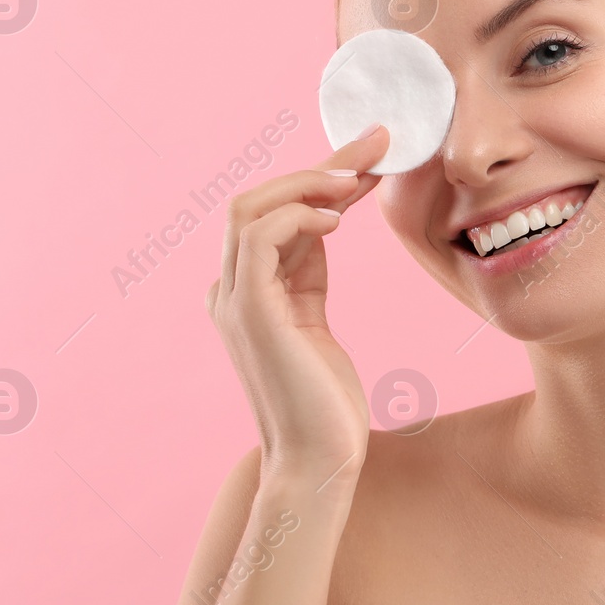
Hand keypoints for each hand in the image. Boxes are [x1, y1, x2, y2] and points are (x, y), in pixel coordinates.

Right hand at [206, 126, 390, 486]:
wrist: (319, 461)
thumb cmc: (326, 402)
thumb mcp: (317, 322)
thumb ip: (308, 274)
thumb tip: (327, 218)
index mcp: (244, 290)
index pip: (272, 212)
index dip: (318, 177)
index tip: (371, 153)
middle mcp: (229, 289)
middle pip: (257, 199)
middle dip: (316, 165)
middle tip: (376, 144)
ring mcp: (233, 300)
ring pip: (250, 208)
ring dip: (306, 183)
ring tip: (357, 179)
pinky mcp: (251, 312)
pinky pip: (259, 237)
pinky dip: (297, 216)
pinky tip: (337, 220)